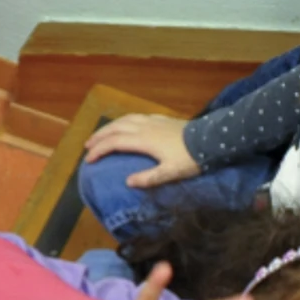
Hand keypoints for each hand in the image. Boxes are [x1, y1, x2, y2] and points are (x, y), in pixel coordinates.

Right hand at [82, 113, 200, 188]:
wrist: (211, 140)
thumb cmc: (191, 158)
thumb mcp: (171, 172)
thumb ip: (150, 178)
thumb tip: (128, 182)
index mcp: (143, 140)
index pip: (114, 143)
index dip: (99, 150)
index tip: (89, 160)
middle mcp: (144, 127)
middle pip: (115, 128)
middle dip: (99, 137)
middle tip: (88, 146)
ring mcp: (153, 120)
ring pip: (124, 119)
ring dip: (110, 127)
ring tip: (101, 135)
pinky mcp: (162, 118)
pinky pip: (137, 116)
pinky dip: (125, 121)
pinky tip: (126, 125)